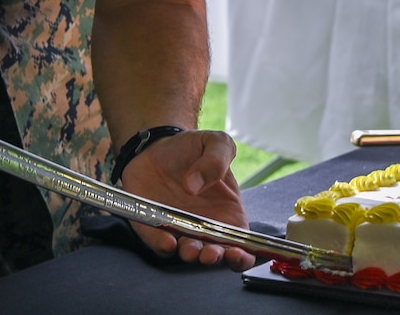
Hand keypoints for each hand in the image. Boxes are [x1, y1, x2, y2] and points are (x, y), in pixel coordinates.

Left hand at [116, 129, 255, 270]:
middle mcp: (206, 227)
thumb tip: (196, 184)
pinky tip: (167, 240)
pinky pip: (159, 243)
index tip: (238, 251)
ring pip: (188, 253)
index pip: (242, 245)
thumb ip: (217, 159)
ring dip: (191, 254)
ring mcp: (181, 229)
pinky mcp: (155, 228)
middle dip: (214, 258)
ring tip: (190, 247)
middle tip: (210, 252)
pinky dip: (163, 246)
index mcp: (228, 212)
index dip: (243, 256)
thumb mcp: (216, 142)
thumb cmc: (192, 148)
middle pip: (216, 255)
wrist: (156, 145)